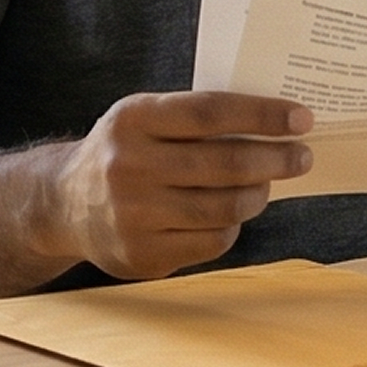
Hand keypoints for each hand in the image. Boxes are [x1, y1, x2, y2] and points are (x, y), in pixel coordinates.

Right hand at [0, 91, 316, 299]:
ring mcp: (133, 215)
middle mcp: (128, 166)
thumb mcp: (143, 119)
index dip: (262, 115)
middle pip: (223, 163)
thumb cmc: (122, 152)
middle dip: (275, 159)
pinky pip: (212, 241)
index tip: (301, 119)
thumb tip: (274, 124)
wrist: (63, 204)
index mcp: (131, 120)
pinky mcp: (142, 254)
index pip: (210, 112)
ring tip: (265, 185)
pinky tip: (229, 214)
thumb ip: (193, 119)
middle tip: (302, 156)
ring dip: (256, 195)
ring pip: (224, 207)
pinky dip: (231, 227)